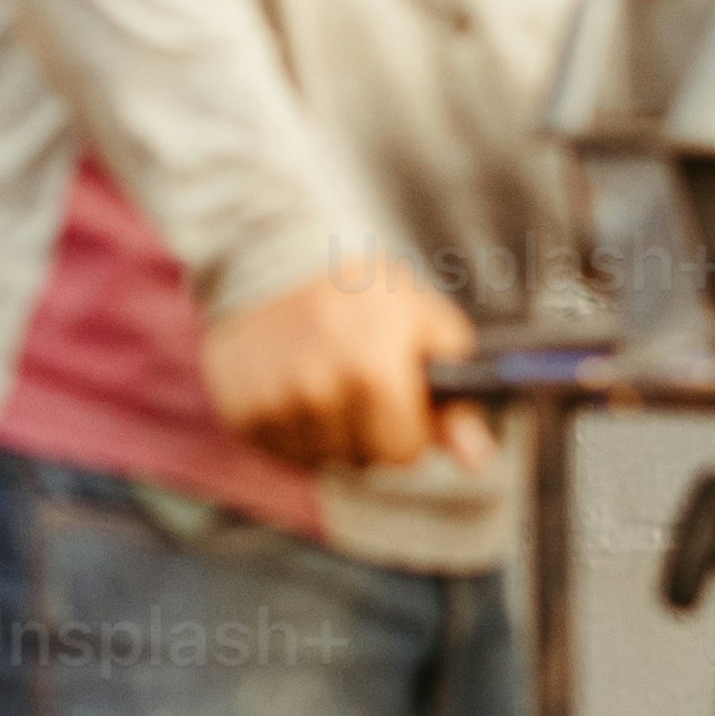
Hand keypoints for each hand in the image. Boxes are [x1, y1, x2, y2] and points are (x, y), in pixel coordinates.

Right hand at [202, 267, 482, 475]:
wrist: (274, 255)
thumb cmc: (363, 292)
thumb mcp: (424, 325)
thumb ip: (457, 396)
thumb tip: (476, 458)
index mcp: (371, 369)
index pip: (402, 453)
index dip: (409, 428)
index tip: (399, 396)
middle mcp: (316, 390)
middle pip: (361, 459)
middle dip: (370, 432)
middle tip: (360, 383)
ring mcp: (271, 402)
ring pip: (319, 458)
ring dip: (329, 431)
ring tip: (325, 379)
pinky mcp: (238, 410)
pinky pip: (279, 450)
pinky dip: (291, 428)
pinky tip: (293, 386)